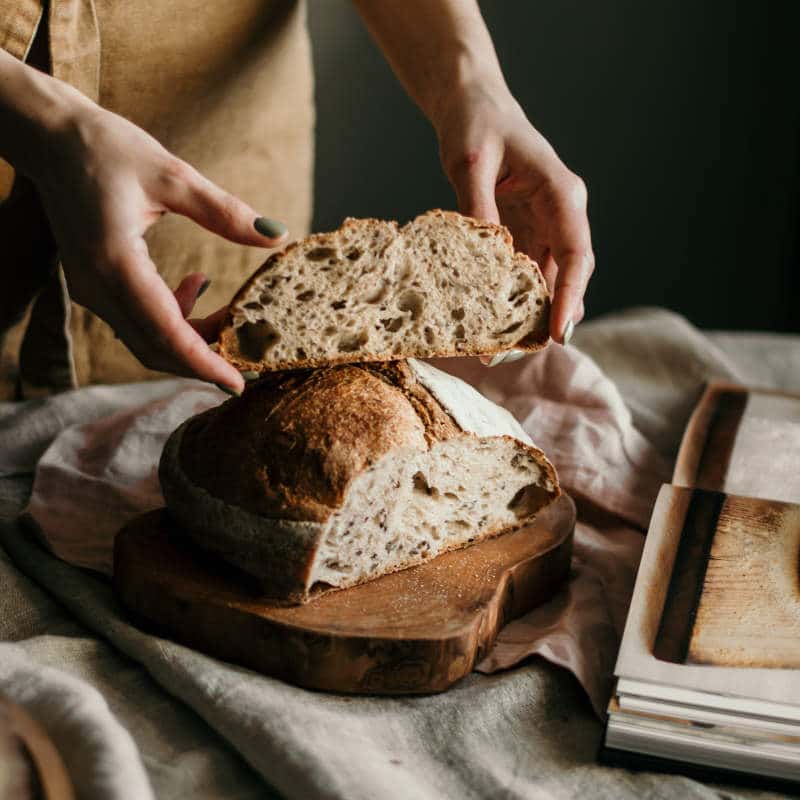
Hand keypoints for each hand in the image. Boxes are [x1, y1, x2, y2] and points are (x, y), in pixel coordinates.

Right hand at [29, 86, 286, 392]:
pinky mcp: (94, 285)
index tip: (238, 384)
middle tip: (248, 359)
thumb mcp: (172, 175)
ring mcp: (90, 290)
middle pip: (155, 348)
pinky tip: (197, 285)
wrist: (50, 138)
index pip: (165, 333)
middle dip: (203, 360)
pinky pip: (137, 320)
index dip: (203, 363)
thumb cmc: (106, 148)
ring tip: (230, 316)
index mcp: (114, 262)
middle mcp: (97, 286)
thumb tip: (276, 235)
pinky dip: (173, 318)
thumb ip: (224, 212)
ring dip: (191, 339)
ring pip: (146, 339)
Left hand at [435, 82, 593, 345]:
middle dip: (551, 316)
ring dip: (532, 314)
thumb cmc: (476, 124)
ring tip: (503, 348)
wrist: (473, 106)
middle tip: (519, 352)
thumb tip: (484, 256)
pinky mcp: (525, 233)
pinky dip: (514, 299)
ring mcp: (545, 225)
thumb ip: (477, 206)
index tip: (559, 332)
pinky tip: (496, 322)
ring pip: (549, 280)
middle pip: (568, 275)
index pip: (576, 252)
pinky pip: (527, 274)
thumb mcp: (469, 161)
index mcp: (561, 192)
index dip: (571, 296)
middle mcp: (561, 213)